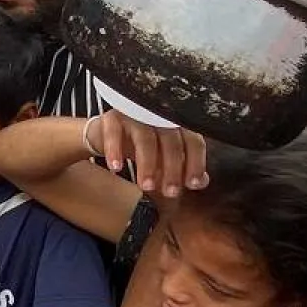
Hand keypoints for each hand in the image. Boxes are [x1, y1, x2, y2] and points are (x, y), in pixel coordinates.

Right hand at [87, 112, 207, 196]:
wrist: (104, 134)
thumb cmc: (138, 145)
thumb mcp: (163, 158)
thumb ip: (184, 167)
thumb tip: (202, 181)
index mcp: (177, 125)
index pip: (193, 141)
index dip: (195, 163)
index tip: (192, 184)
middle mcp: (159, 116)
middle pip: (171, 142)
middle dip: (172, 170)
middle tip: (168, 192)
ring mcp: (136, 114)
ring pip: (146, 139)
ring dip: (148, 165)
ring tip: (145, 186)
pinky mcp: (113, 117)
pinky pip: (115, 133)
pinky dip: (115, 151)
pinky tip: (116, 168)